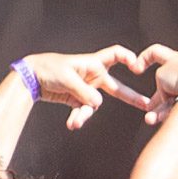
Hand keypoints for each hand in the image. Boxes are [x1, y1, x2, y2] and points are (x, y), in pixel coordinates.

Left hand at [20, 46, 150, 129]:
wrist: (31, 79)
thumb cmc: (50, 69)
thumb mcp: (67, 78)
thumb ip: (84, 91)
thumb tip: (98, 104)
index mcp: (93, 63)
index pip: (115, 55)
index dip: (127, 58)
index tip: (137, 65)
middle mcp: (93, 76)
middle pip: (115, 86)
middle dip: (130, 96)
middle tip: (146, 104)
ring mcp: (85, 89)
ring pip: (94, 105)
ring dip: (85, 115)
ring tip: (74, 123)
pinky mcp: (76, 100)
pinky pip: (83, 111)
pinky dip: (78, 118)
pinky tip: (71, 123)